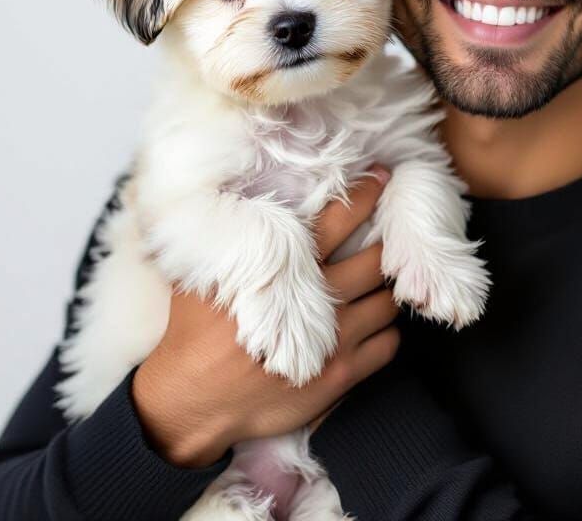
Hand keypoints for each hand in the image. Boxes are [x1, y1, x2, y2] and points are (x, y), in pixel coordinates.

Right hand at [132, 165, 398, 467]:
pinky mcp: (342, 377)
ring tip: (374, 283)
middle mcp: (319, 303)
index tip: (381, 176)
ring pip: (387, 302)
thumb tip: (238, 193)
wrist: (192, 404)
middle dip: (384, 243)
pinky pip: (389, 344)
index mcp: (287, 271)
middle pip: (375, 259)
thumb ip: (232, 238)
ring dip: (385, 289)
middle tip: (387, 236)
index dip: (364, 194)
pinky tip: (371, 325)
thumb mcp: (203, 274)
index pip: (339, 219)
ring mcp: (335, 342)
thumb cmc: (195, 333)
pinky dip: (386, 331)